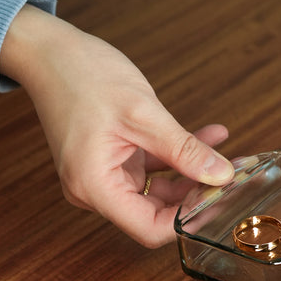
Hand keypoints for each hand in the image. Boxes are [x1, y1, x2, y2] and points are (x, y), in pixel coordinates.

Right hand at [0, 5, 234, 246]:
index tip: (219, 201)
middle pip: (155, 213)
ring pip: (158, 190)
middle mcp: (94, 189)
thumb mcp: (143, 114)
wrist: (50, 51)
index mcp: (94, 186)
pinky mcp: (111, 161)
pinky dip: (178, 157)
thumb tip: (221, 175)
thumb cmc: (82, 75)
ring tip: (226, 154)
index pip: (148, 229)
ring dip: (192, 173)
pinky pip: (151, 169)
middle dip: (195, 196)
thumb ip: (183, 150)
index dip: (186, 221)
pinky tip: (208, 137)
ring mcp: (103, 176)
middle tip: (230, 177)